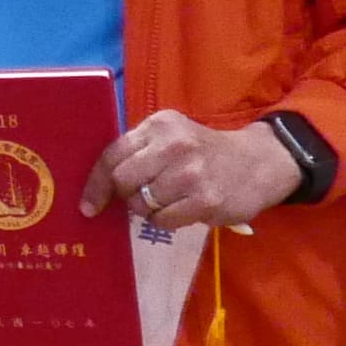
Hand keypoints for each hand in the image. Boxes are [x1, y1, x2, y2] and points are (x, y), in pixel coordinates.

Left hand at [86, 111, 300, 232]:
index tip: (88, 204)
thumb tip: (99, 183)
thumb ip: (139, 150)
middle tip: (138, 198)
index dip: (95, 183)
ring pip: (141, 204)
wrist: (257, 163)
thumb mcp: (171, 136)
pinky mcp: (205, 200)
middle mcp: (174, 145)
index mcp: (160, 125)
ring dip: (147, 210)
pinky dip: (165, 220)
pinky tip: (182, 209)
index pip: (113, 153)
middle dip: (124, 195)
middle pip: (123, 180)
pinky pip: (163, 220)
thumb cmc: (203, 151)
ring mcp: (191, 173)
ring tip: (168, 200)